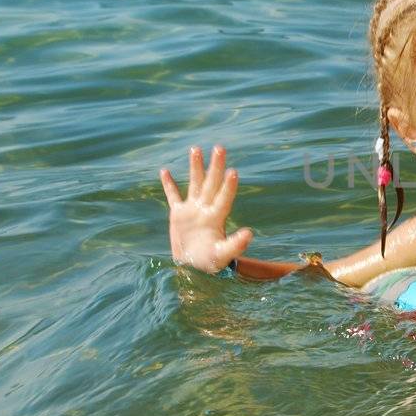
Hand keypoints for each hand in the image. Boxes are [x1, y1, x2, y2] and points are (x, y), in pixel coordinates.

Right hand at [158, 145, 253, 272]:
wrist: (194, 267)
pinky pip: (173, 196)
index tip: (233, 171)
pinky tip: (165, 171)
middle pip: (211, 183)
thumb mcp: (223, 255)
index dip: (229, 186)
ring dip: (195, 167)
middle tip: (219, 147)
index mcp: (216, 218)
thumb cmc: (210, 264)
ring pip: (194, 183)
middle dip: (215, 166)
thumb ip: (235, 245)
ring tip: (196, 149)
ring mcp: (192, 210)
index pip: (224, 198)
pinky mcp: (178, 214)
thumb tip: (250, 233)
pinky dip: (168, 185)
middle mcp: (206, 209)